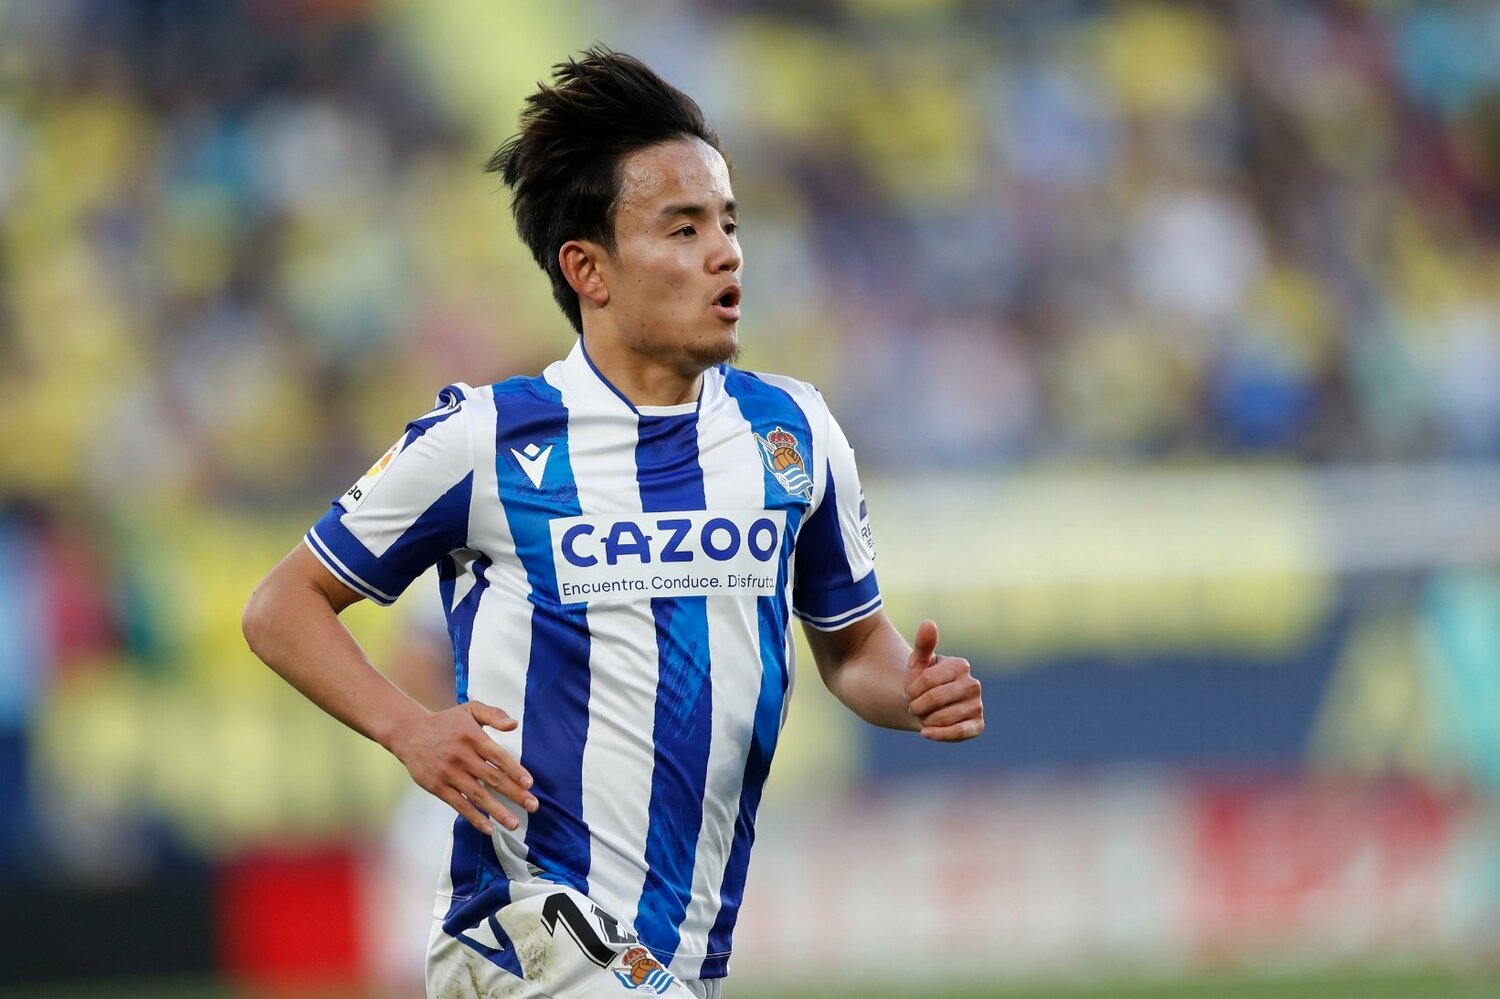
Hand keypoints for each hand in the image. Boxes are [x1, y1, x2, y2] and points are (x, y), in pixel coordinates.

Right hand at [390, 700, 537, 833]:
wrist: (409, 733)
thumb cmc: (446, 722)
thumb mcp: (470, 710)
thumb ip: (494, 714)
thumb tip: (514, 724)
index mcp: (473, 737)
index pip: (499, 756)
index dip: (515, 771)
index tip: (529, 784)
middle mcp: (462, 756)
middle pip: (492, 778)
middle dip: (514, 794)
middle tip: (533, 806)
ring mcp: (450, 774)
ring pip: (478, 795)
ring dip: (498, 811)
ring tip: (514, 823)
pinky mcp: (438, 787)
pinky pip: (459, 805)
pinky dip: (475, 818)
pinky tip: (489, 828)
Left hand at [905, 620, 983, 741]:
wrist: (927, 706)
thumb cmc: (922, 682)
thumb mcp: (918, 662)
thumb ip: (923, 644)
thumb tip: (929, 623)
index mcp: (961, 665)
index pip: (928, 680)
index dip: (913, 689)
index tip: (910, 691)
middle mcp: (974, 684)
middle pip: (936, 699)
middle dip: (918, 705)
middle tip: (915, 706)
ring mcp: (977, 705)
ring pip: (944, 717)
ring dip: (926, 720)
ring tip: (925, 715)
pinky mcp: (978, 725)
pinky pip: (959, 733)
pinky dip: (940, 735)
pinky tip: (925, 732)